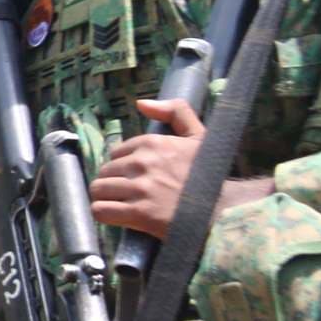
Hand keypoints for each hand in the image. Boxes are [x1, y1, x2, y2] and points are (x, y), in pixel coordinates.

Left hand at [89, 98, 243, 238]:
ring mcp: (139, 189)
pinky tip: (116, 216)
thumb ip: (175, 111)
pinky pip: (100, 211)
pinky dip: (104, 214)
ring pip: (98, 190)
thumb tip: (140, 103)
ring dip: (106, 198)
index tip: (137, 176)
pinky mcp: (138, 214)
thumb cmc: (208, 175)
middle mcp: (142, 163)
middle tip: (131, 193)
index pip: (115, 153)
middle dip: (114, 182)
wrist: (222, 211)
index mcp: (152, 143)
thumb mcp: (198, 137)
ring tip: (122, 204)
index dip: (123, 166)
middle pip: (104, 172)